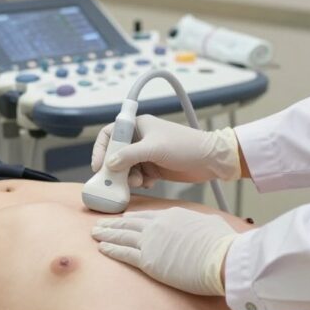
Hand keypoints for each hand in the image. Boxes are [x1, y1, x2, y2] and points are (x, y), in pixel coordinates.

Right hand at [91, 115, 241, 187]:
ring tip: (140, 182)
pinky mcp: (155, 168)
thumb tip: (109, 164)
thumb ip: (129, 156)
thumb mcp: (154, 149)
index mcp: (139, 126)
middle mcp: (140, 139)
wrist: (211, 160)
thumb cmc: (184, 146)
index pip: (110, 134)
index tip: (98, 166)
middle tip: (116, 182)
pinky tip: (151, 182)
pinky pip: (138, 176)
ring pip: (127, 168)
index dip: (101, 149)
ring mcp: (147, 154)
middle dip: (116, 169)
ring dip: (129, 178)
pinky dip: (141, 182)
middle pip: (116, 154)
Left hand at [92, 207, 237, 295]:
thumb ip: (200, 223)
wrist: (223, 257)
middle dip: (114, 223)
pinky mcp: (148, 260)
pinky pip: (124, 253)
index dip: (132, 218)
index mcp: (173, 215)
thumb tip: (203, 225)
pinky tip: (101, 248)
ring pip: (122, 235)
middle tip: (100, 223)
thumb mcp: (210, 223)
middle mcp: (158, 225)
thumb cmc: (222, 243)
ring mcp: (151, 241)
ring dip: (107, 234)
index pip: (147, 216)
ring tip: (95, 233)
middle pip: (130, 223)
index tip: (123, 218)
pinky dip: (111, 249)